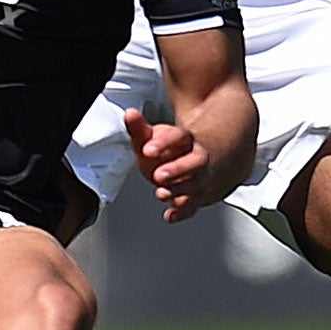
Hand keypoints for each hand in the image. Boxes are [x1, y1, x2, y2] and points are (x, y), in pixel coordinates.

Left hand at [124, 108, 214, 222]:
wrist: (199, 161)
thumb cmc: (172, 150)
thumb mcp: (154, 137)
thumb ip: (140, 128)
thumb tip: (130, 114)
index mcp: (186, 139)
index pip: (179, 137)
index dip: (164, 143)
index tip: (148, 149)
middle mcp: (197, 158)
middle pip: (196, 161)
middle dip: (178, 168)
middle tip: (159, 175)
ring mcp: (200, 177)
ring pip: (196, 183)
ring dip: (179, 190)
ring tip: (161, 192)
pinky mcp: (198, 196)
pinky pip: (194, 205)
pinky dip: (183, 212)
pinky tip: (170, 215)